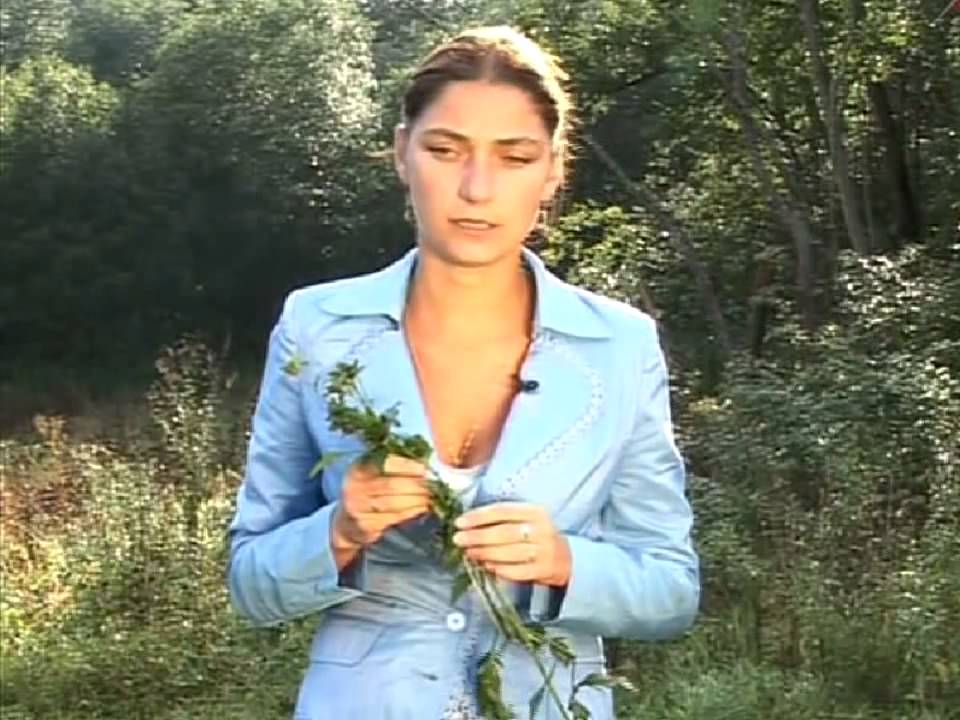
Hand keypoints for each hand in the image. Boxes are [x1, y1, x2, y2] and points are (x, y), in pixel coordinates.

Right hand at [332, 455, 431, 553]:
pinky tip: (422, 508)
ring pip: (393, 503)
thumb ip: (393, 465)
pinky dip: (410, 513)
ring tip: (430, 497)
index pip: (385, 463)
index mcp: (359, 468)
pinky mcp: (366, 525)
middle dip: (415, 485)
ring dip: (416, 500)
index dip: (407, 466)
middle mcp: (355, 487)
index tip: (424, 469)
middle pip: (391, 485)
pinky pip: (393, 518)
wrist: (347, 522)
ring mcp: (359, 508)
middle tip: (433, 485)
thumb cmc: (368, 491)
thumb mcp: (372, 473)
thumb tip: (424, 463)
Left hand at [452, 502, 570, 585]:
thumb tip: (470, 524)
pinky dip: (499, 568)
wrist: (567, 557)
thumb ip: (503, 519)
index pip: (502, 511)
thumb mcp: (527, 518)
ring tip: (469, 552)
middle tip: (459, 539)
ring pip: (508, 552)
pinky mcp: (543, 570)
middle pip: (503, 532)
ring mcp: (543, 551)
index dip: (479, 516)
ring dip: (485, 553)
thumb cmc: (538, 534)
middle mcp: (541, 530)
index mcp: (535, 512)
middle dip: (477, 536)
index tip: (460, 522)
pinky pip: (516, 571)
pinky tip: (487, 565)